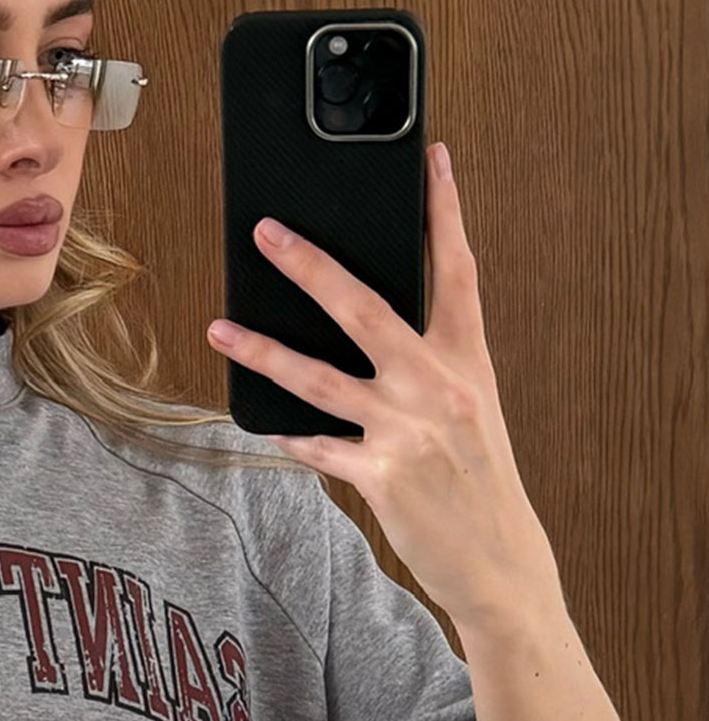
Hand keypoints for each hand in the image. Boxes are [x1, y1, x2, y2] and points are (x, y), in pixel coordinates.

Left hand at [206, 143, 558, 627]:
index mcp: (468, 361)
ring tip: (220, 329)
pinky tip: (258, 421)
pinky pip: (316, 445)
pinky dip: (287, 434)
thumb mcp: (471, 410)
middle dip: (311, 266)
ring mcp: (408, 430)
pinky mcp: (381, 475)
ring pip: (318, 377)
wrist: (500, 562)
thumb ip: (429, 366)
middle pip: (365, 307)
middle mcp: (439, 386)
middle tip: (268, 232)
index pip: (457, 271)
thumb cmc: (478, 482)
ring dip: (263, 350)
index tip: (433, 158)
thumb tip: (371, 329)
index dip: (445, 212)